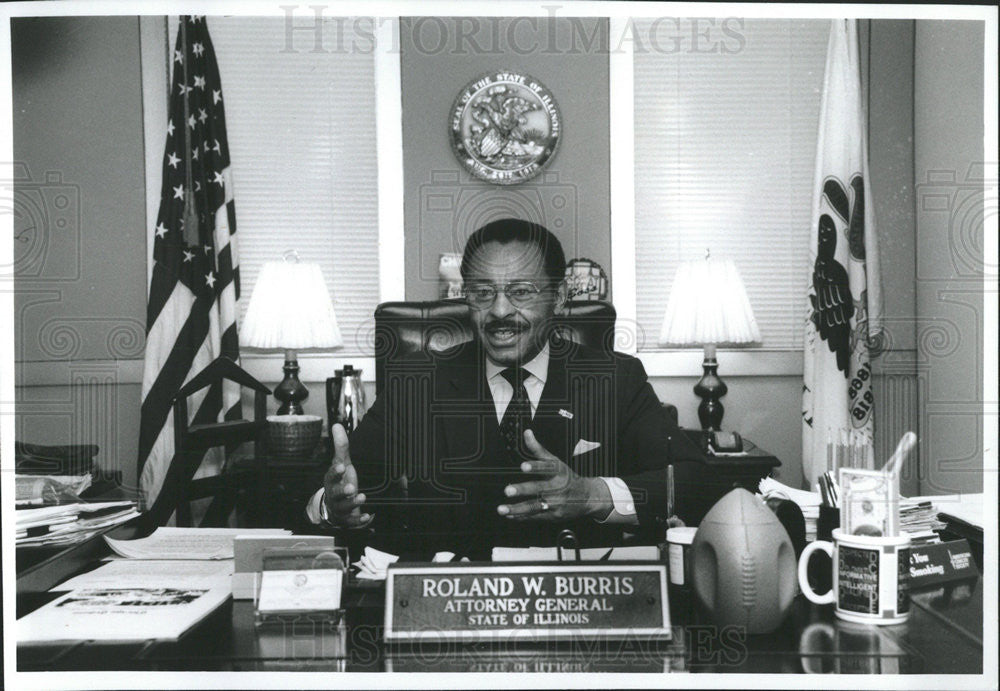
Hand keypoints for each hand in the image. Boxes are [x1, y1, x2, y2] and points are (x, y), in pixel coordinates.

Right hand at [322, 424, 372, 527]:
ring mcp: (340, 508)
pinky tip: (367, 517)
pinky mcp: (347, 519)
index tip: (342, 467)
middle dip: (343, 490)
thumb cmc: (341, 481)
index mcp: (332, 480)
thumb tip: (337, 425)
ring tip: (362, 497)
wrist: (336, 507)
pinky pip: (352, 522)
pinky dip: (359, 520)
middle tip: (351, 487)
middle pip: (336, 493)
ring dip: (353, 503)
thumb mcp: (341, 464)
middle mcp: (334, 494)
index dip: (336, 472)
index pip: (332, 475)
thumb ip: (341, 446)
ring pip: (344, 507)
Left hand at [497, 430, 611, 521]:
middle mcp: (557, 488)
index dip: (535, 466)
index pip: (547, 468)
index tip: (523, 466)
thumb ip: (538, 449)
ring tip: (502, 509)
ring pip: (534, 506)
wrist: (587, 498)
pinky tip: (510, 516)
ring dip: (517, 508)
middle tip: (508, 490)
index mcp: (558, 472)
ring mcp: (555, 503)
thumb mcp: (556, 462)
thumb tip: (527, 433)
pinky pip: (534, 517)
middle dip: (523, 490)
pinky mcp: (552, 516)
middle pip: (539, 489)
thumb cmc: (567, 477)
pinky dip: (521, 517)